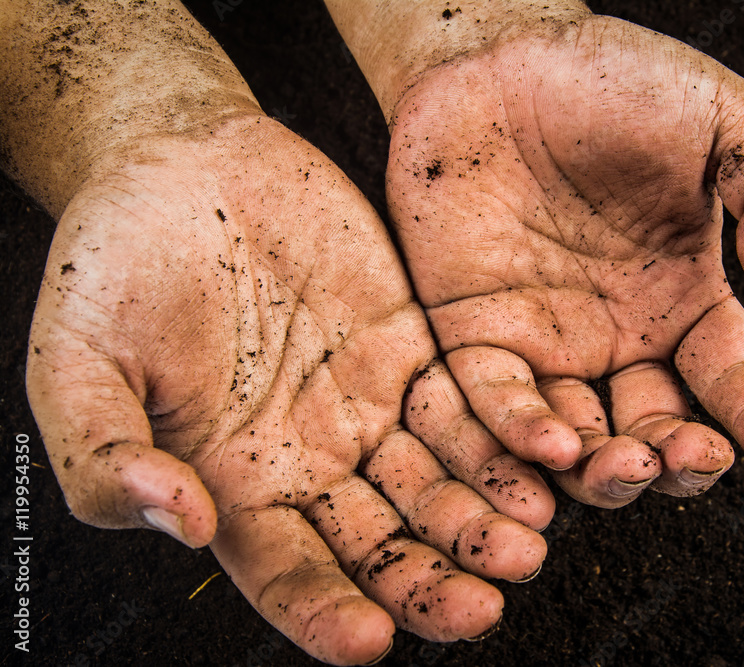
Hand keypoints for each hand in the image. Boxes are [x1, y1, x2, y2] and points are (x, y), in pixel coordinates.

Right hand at [26, 115, 550, 664]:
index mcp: (233, 481)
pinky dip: (500, 440)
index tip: (369, 640)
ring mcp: (367, 404)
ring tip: (527, 545)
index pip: (288, 571)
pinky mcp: (411, 346)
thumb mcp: (75, 363)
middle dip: (431, 581)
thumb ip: (105, 454)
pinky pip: (463, 405)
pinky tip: (539, 466)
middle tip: (482, 606)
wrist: (181, 165)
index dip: (324, 611)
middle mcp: (311, 457)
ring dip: (482, 521)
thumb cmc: (112, 266)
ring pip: (436, 484)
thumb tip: (181, 525)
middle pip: (382, 545)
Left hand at [330, 4, 743, 506]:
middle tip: (691, 456)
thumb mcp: (724, 120)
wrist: (502, 53)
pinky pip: (496, 400)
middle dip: (679, 462)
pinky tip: (557, 444)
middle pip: (657, 433)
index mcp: (685, 300)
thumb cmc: (619, 82)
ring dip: (606, 470)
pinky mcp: (472, 333)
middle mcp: (619, 338)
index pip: (732, 379)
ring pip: (579, 441)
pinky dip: (524, 432)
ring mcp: (546, 343)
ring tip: (627, 463)